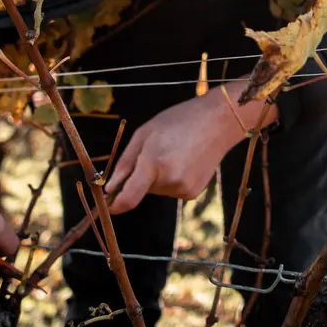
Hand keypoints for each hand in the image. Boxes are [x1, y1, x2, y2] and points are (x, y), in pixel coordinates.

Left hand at [105, 79, 276, 213]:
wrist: (219, 121)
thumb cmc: (178, 121)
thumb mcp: (144, 134)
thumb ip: (125, 164)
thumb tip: (109, 189)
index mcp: (154, 163)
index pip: (128, 198)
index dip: (115, 205)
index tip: (108, 206)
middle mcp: (169, 181)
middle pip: (142, 190)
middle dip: (141, 177)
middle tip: (155, 152)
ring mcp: (184, 189)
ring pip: (157, 190)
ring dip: (157, 177)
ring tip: (174, 153)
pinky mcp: (193, 193)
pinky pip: (171, 190)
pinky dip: (172, 179)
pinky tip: (184, 161)